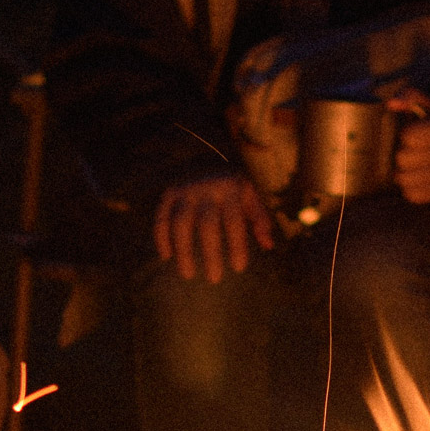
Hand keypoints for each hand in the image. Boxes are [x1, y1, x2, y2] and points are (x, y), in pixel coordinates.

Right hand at [153, 173, 274, 283]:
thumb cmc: (231, 183)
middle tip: (214, 279)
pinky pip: (161, 218)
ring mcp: (184, 191)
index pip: (234, 221)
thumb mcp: (249, 193)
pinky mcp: (168, 194)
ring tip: (188, 274)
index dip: (236, 245)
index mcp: (230, 190)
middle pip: (206, 225)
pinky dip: (161, 238)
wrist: (202, 152)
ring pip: (180, 223)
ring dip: (183, 250)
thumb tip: (268, 245)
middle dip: (210, 253)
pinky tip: (166, 256)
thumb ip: (259, 218)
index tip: (238, 268)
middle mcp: (206, 190)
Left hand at [383, 86, 429, 203]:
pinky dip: (406, 188)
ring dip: (399, 172)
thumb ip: (407, 95)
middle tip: (402, 150)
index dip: (403, 135)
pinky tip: (409, 178)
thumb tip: (392, 104)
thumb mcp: (422, 101)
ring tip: (404, 165)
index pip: (410, 136)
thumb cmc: (429, 119)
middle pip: (404, 158)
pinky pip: (414, 195)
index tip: (406, 134)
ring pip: (406, 179)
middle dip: (398, 153)